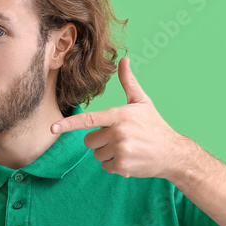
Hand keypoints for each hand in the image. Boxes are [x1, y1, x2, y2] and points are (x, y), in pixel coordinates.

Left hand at [49, 56, 185, 179]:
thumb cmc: (154, 125)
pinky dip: (114, 165)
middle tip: (120, 138)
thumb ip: (128, 82)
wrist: (172, 153)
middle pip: (89, 140)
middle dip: (100, 140)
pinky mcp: (123, 166)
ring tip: (127, 148)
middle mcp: (119, 132)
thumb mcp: (142, 102)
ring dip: (107, 153)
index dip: (68, 124)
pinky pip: (104, 166)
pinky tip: (129, 159)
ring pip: (96, 154)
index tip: (52, 128)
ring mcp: (121, 150)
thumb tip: (124, 59)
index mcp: (120, 115)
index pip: (89, 119)